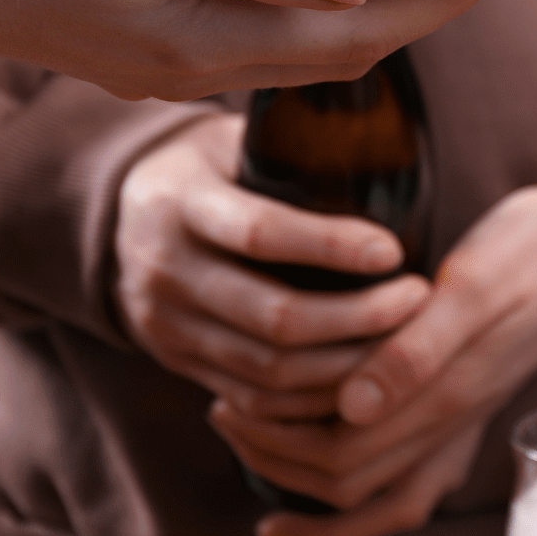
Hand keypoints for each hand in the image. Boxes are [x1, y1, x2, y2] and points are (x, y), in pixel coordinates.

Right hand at [0, 0, 511, 101]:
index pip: (364, 31)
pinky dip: (312, 10)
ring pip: (304, 50)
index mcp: (210, 41)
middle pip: (348, 51)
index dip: (444, 1)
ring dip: (374, 14)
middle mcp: (202, 66)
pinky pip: (258, 40)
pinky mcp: (143, 46)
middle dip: (427, 11)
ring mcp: (170, 63)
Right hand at [114, 116, 431, 416]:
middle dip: (358, 318)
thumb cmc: (209, 167)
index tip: (394, 251)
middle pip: (273, 317)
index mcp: (180, 200)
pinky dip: (313, 399)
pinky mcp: (176, 362)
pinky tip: (360, 378)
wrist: (119, 215)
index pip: (260, 232)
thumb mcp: (232, 139)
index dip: (332, 246)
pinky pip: (253, 400)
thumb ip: (291, 144)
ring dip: (347, 365)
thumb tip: (380, 135)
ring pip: (269, 370)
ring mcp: (167, 325)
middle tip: (417, 300)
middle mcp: (166, 269)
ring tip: (403, 341)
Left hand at [208, 147, 536, 535]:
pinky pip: (407, 475)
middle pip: (346, 476)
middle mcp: (452, 418)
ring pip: (373, 485)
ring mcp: (462, 416)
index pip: (342, 449)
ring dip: (304, 471)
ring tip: (250, 430)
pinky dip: (357, 484)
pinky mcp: (465, 399)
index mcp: (446, 391)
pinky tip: (323, 452)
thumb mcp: (474, 285)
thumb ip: (416, 349)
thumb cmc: (535, 248)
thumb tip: (351, 407)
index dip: (275, 439)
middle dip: (274, 458)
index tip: (226, 397)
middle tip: (221, 411)